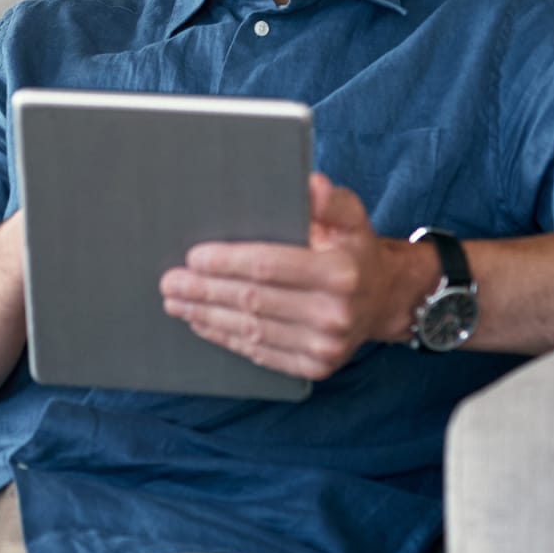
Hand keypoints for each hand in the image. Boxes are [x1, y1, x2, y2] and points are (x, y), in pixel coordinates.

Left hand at [159, 173, 429, 380]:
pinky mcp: (315, 368)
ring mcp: (326, 346)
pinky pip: (261, 353)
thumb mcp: (351, 217)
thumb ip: (329, 200)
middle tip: (169, 282)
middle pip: (253, 301)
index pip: (269, 266)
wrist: (383, 299)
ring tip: (176, 302)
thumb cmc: (354, 250)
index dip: (227, 262)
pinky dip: (226, 338)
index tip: (193, 256)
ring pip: (251, 330)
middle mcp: (335, 314)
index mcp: (340, 273)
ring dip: (207, 316)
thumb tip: (309, 185)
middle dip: (205, 291)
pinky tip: (202, 323)